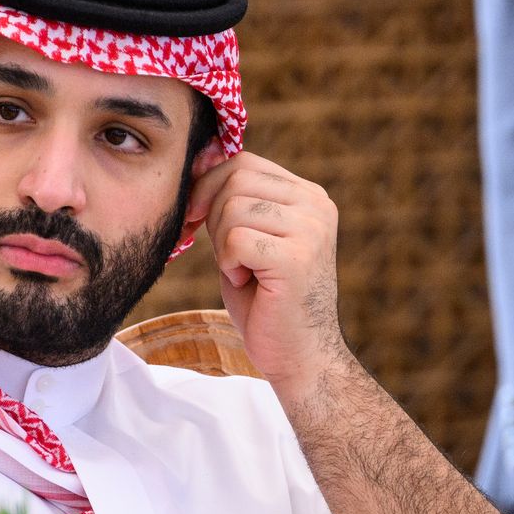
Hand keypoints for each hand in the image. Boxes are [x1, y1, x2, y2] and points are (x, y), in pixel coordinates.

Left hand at [185, 152, 347, 389]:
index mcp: (308, 196)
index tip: (197, 220)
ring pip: (232, 209)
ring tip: (244, 271)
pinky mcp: (297, 257)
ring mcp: (311, 229)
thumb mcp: (246, 239)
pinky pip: (235, 239)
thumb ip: (230, 202)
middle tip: (226, 255)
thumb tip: (199, 157)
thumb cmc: (266, 302)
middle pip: (235, 178)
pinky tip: (248, 282)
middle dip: (212, 216)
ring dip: (222, 245)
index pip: (244, 163)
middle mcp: (316, 205)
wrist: (298, 356)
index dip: (208, 187)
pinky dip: (229, 264)